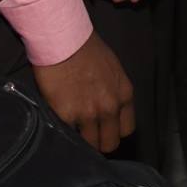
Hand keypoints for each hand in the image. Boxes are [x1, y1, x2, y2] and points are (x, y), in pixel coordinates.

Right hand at [32, 30, 134, 152]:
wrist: (64, 39)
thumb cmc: (87, 49)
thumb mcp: (113, 70)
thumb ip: (114, 92)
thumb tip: (109, 109)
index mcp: (124, 95)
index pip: (127, 129)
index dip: (114, 131)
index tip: (104, 130)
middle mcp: (110, 107)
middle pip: (110, 143)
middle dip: (99, 142)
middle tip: (87, 135)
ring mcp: (88, 114)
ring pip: (89, 146)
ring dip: (80, 141)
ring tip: (72, 131)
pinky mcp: (66, 116)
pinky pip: (66, 136)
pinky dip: (62, 133)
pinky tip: (59, 124)